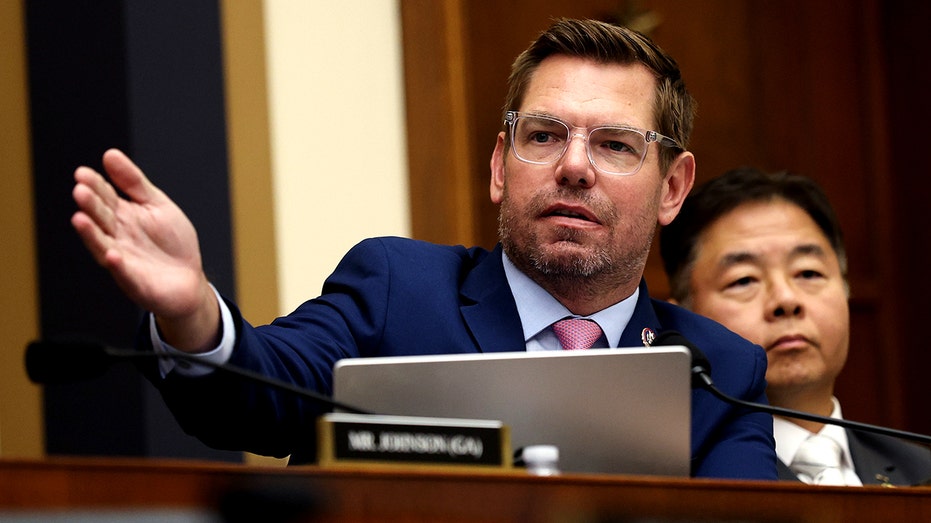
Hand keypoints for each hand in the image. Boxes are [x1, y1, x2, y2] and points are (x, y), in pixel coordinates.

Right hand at [71, 149, 219, 350]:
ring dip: (91, 234)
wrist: (189, 280)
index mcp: (123, 216)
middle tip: (80, 190)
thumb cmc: (172, 242)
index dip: (95, 186)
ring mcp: (123, 259)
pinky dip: (117, 265)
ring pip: (103, 245)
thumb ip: (134, 183)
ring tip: (80, 219)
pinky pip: (124, 273)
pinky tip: (112, 255)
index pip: (105, 197)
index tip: (83, 173)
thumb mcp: (157, 205)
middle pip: (101, 218)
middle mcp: (118, 236)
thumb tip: (109, 154)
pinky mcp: (134, 282)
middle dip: (91, 206)